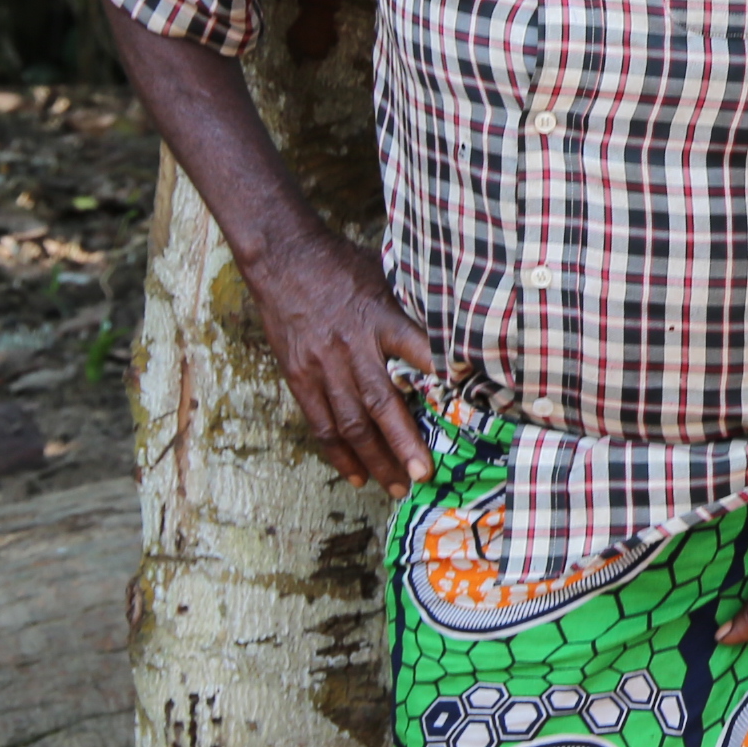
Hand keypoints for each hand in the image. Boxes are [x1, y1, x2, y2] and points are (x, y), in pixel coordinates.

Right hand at [249, 225, 437, 488]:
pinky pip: (319, 423)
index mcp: (379, 317)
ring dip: (374, 458)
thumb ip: (414, 309)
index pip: (415, 348)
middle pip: (379, 401)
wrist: (284, 261)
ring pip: (349, 422)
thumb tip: (454, 332)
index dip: (439, 371)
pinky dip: (338, 453)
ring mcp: (321, 366)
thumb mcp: (387, 276)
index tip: (463, 396)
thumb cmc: (345, 267)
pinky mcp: (298, 377)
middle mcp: (351, 347)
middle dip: (402, 442)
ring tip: (396, 485)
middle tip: (423, 474)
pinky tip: (356, 474)